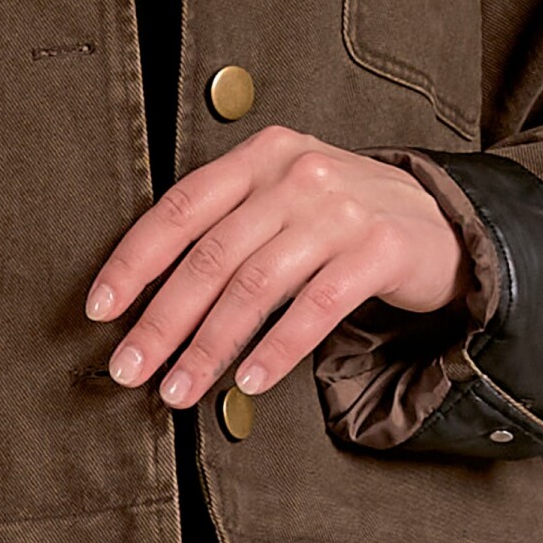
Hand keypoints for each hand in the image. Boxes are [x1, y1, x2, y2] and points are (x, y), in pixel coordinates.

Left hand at [83, 125, 472, 409]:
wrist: (440, 218)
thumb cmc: (343, 214)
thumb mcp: (283, 195)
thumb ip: (229, 224)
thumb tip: (153, 294)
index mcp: (261, 154)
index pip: (182, 206)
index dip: (136, 260)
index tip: (102, 307)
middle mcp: (296, 173)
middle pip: (212, 254)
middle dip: (163, 318)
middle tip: (130, 367)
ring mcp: (339, 210)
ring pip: (255, 286)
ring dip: (209, 346)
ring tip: (180, 388)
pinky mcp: (378, 249)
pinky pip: (315, 307)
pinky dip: (276, 349)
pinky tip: (248, 381)